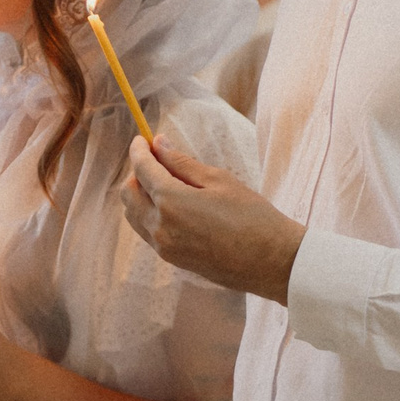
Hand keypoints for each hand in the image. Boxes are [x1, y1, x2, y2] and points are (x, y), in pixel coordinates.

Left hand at [122, 133, 305, 302]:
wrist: (270, 262)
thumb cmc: (252, 217)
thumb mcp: (219, 180)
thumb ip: (183, 163)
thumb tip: (160, 145)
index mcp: (171, 202)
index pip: (142, 169)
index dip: (139, 150)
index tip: (143, 139)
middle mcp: (160, 226)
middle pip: (129, 194)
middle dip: (136, 172)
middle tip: (156, 160)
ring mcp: (164, 246)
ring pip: (134, 215)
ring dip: (140, 195)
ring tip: (163, 182)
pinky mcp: (172, 259)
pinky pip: (147, 232)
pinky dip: (149, 213)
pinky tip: (171, 206)